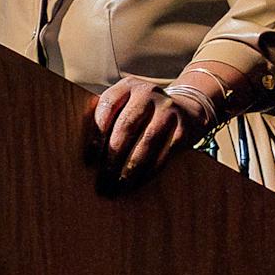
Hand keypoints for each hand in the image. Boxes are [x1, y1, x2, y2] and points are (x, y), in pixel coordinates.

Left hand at [89, 76, 209, 188]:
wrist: (187, 110)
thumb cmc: (144, 114)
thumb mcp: (127, 105)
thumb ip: (108, 119)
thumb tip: (87, 156)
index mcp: (128, 86)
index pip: (107, 107)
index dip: (96, 135)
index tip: (88, 162)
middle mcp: (148, 93)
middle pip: (126, 127)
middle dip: (111, 158)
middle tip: (102, 183)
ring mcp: (167, 110)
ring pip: (145, 143)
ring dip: (129, 170)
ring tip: (117, 188)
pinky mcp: (182, 129)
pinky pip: (163, 154)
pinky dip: (148, 172)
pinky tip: (137, 184)